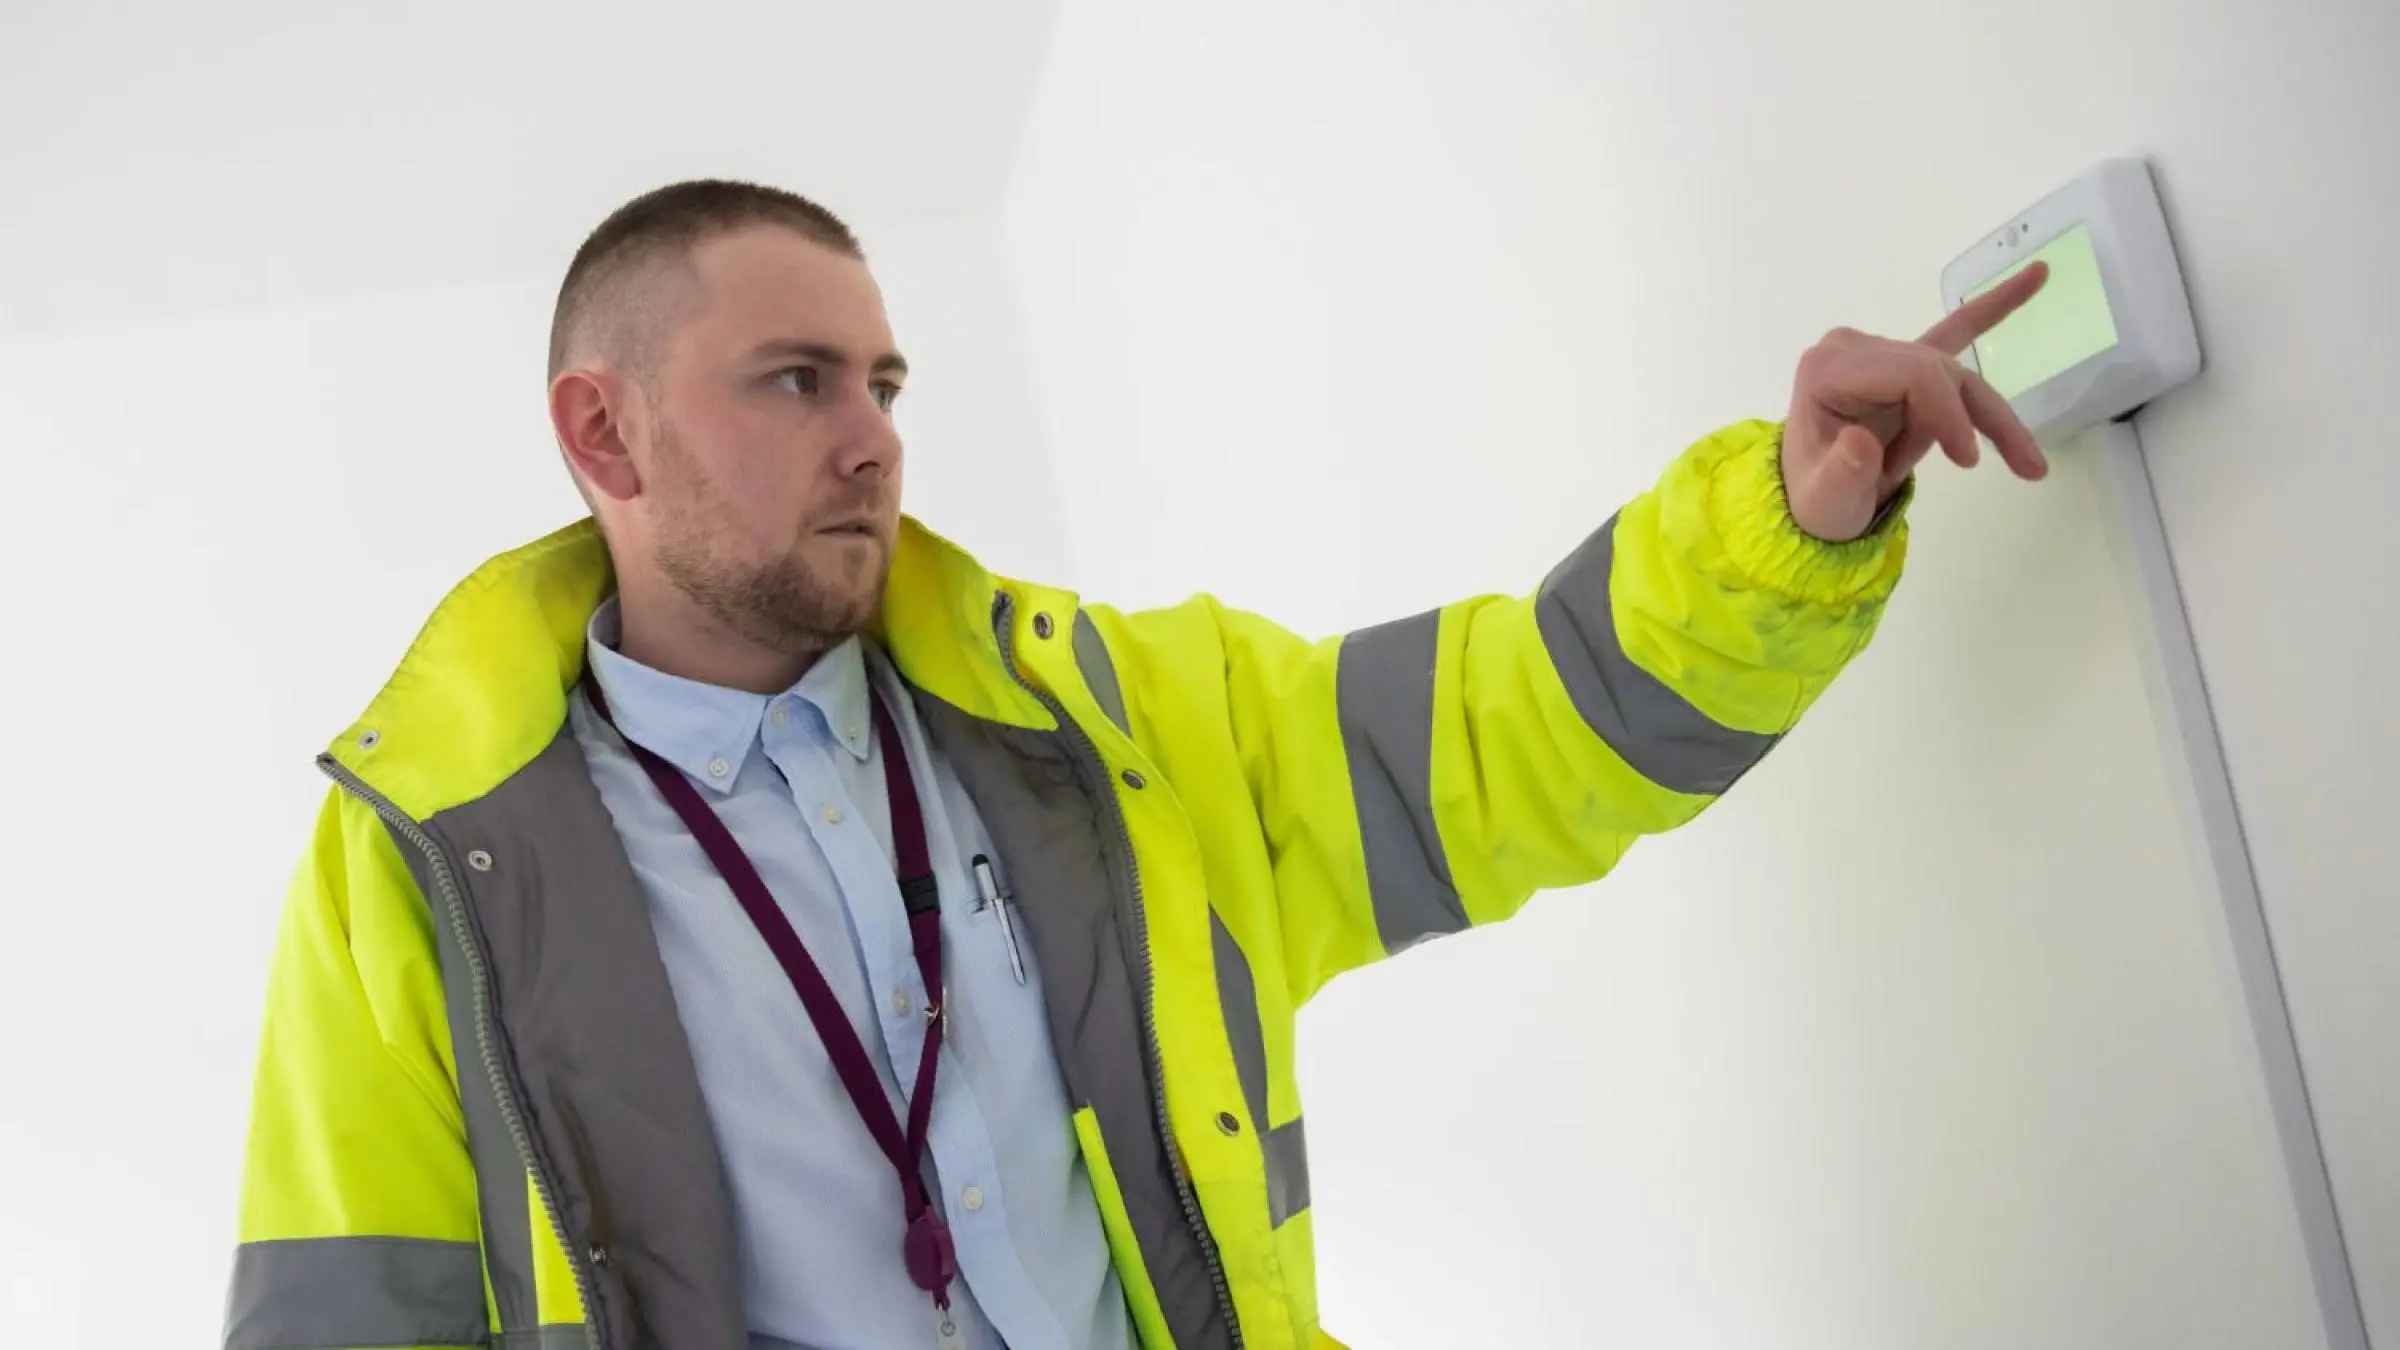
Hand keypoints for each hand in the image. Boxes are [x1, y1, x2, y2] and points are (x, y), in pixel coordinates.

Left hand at [1780, 263, 2052, 542]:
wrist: (1816, 500)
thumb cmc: (1818, 501)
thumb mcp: (1825, 501)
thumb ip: (1841, 475)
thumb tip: (1860, 442)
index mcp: (1828, 369)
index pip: (1910, 373)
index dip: (1948, 412)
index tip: (1969, 460)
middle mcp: (1853, 349)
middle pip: (1937, 371)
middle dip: (1977, 419)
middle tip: (2021, 467)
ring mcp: (1879, 351)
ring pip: (1954, 373)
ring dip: (1991, 417)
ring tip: (2030, 463)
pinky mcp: (1903, 363)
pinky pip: (1955, 330)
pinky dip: (1995, 307)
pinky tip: (2038, 274)